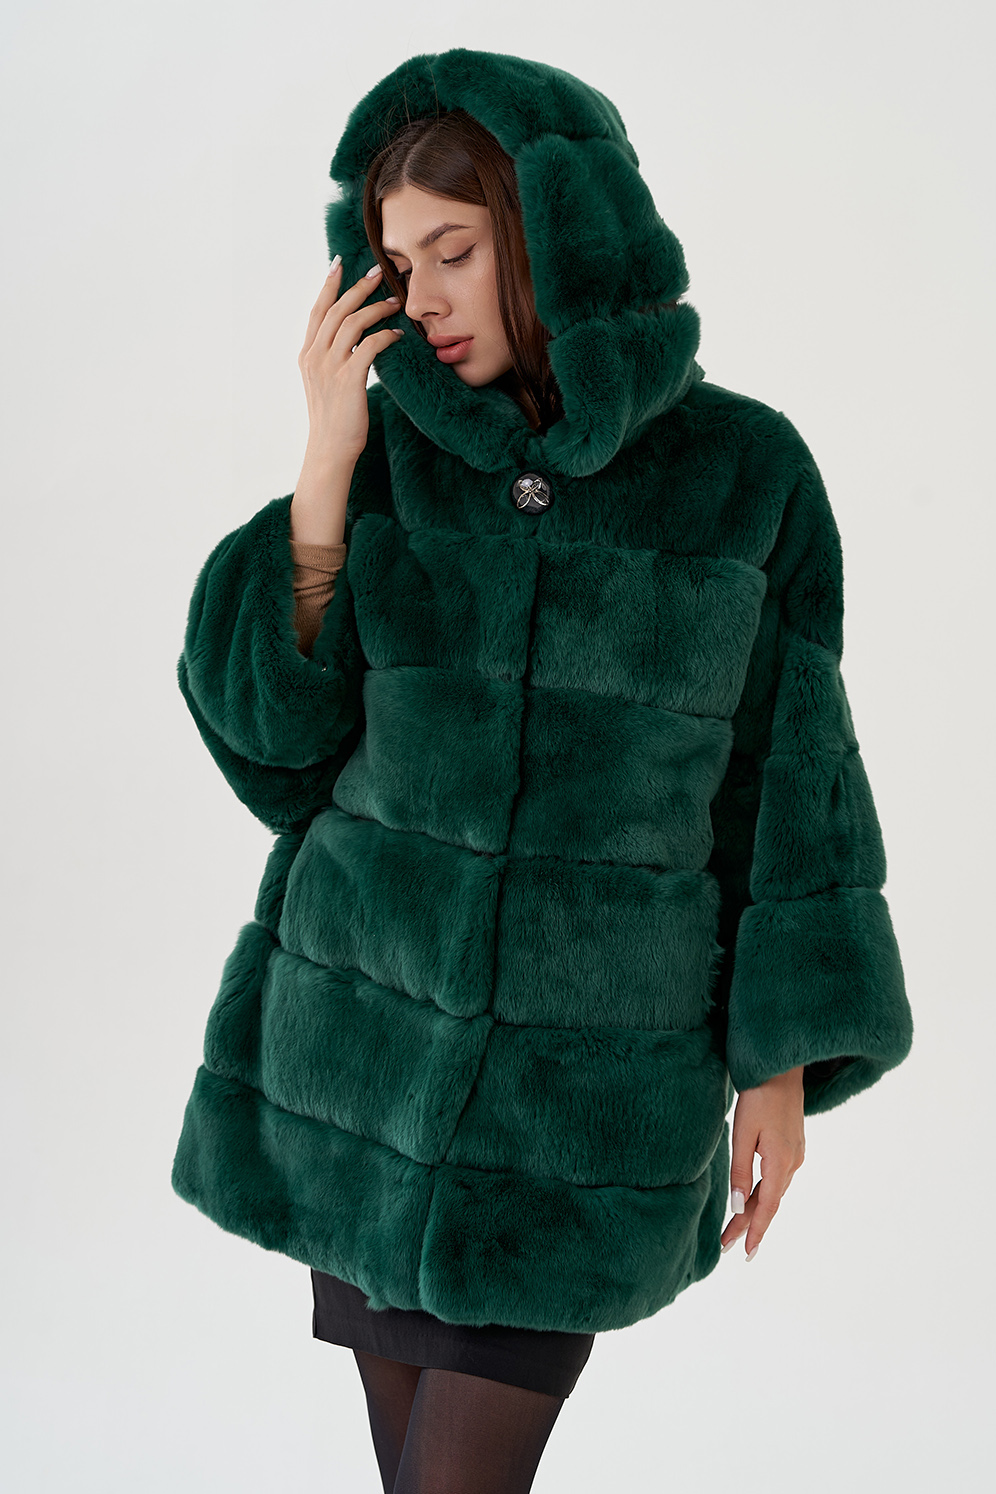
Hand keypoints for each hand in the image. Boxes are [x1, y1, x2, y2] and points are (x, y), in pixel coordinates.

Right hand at [297, 258, 403, 468]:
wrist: (329, 450)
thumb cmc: (333, 420)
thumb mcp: (325, 384)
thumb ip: (332, 360)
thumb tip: (351, 341)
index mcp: (307, 355)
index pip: (317, 311)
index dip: (328, 285)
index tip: (338, 263)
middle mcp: (314, 357)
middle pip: (335, 310)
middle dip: (357, 287)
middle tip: (377, 272)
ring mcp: (329, 368)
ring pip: (352, 323)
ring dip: (375, 309)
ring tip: (394, 303)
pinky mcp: (348, 380)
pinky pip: (368, 347)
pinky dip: (384, 336)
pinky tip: (397, 335)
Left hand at [720, 1065, 805, 1260]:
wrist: (780, 1067)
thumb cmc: (758, 1096)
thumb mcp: (743, 1134)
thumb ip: (740, 1171)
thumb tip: (737, 1206)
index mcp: (781, 1161)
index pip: (767, 1206)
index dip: (756, 1230)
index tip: (745, 1252)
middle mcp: (793, 1162)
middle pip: (769, 1202)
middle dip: (748, 1224)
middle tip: (726, 1245)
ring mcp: (795, 1154)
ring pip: (773, 1191)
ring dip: (754, 1209)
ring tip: (733, 1228)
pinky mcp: (792, 1146)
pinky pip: (777, 1178)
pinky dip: (763, 1192)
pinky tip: (752, 1199)